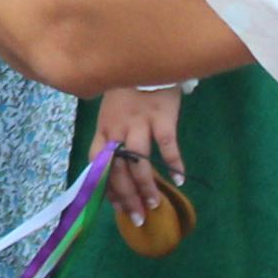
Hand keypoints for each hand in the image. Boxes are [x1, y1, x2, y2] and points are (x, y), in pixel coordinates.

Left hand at [95, 85, 186, 226]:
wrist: (145, 60)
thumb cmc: (128, 92)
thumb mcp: (113, 113)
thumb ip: (114, 139)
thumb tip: (117, 174)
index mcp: (104, 129)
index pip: (98, 164)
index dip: (105, 187)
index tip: (116, 206)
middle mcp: (118, 128)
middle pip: (118, 169)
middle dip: (127, 197)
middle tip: (138, 218)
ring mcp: (139, 123)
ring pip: (139, 162)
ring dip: (147, 186)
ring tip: (155, 205)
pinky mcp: (162, 117)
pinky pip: (167, 144)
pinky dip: (174, 164)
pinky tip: (179, 180)